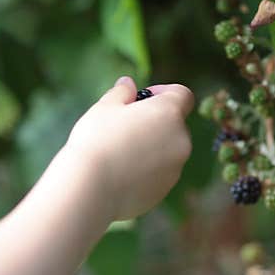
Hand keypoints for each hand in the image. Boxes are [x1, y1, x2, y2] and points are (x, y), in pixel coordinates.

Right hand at [65, 77, 194, 220]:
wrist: (91, 189)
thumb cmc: (97, 141)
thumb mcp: (105, 107)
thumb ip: (122, 92)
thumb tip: (128, 84)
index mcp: (169, 113)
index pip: (183, 95)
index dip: (164, 92)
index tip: (141, 99)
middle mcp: (181, 140)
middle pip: (175, 124)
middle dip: (155, 121)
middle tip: (125, 126)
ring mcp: (175, 168)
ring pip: (168, 150)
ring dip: (151, 146)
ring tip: (119, 152)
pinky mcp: (165, 190)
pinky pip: (159, 173)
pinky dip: (146, 169)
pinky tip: (120, 172)